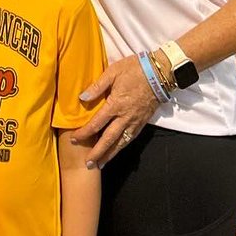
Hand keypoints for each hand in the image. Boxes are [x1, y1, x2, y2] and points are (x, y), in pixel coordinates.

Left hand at [74, 53, 158, 168]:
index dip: (84, 133)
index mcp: (116, 105)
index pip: (96, 124)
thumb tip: (82, 98)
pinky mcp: (143, 122)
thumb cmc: (135, 70)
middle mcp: (125, 117)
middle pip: (109, 140)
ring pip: (121, 143)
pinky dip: (123, 147)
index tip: (74, 139)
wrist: (160, 73)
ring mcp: (135, 121)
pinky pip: (131, 138)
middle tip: (88, 165)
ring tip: (101, 164)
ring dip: (110, 155)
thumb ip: (97, 86)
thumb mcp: (113, 72)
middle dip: (98, 153)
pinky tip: (117, 151)